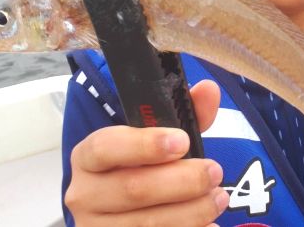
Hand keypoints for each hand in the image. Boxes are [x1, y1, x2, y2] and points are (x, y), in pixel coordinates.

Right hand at [65, 80, 227, 226]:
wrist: (121, 212)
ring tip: (219, 197)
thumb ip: (185, 114)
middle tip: (214, 171)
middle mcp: (84, 194)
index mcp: (88, 156)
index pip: (106, 147)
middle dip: (182, 181)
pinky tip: (210, 224)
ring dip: (192, 211)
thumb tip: (209, 90)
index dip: (145, 144)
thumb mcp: (158, 139)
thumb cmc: (142, 167)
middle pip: (133, 189)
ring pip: (147, 225)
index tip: (183, 141)